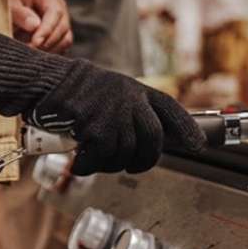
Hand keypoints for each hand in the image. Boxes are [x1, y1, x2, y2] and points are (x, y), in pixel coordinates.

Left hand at [9, 0, 71, 53]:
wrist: (8, 11)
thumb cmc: (8, 5)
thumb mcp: (9, 6)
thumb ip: (20, 14)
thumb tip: (35, 26)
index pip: (55, 12)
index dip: (47, 29)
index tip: (35, 42)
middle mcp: (59, 6)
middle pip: (63, 26)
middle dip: (48, 41)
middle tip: (30, 51)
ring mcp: (62, 20)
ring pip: (66, 38)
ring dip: (51, 49)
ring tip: (32, 54)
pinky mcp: (61, 34)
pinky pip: (63, 46)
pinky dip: (52, 53)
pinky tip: (37, 56)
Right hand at [27, 61, 207, 174]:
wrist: (47, 81)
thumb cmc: (77, 91)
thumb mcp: (113, 92)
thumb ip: (132, 110)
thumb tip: (149, 142)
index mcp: (138, 90)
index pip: (171, 110)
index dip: (188, 129)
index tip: (200, 146)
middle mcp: (131, 99)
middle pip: (153, 140)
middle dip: (145, 160)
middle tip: (133, 167)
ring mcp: (114, 112)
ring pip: (125, 154)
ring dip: (109, 163)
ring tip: (94, 154)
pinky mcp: (95, 126)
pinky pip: (99, 159)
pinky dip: (87, 166)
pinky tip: (79, 158)